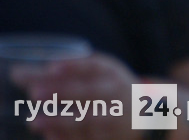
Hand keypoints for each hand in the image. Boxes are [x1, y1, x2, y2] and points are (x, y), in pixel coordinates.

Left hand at [11, 53, 142, 139]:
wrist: (146, 112)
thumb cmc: (113, 86)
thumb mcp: (103, 71)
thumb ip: (76, 67)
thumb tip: (39, 69)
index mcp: (111, 74)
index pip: (94, 66)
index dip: (74, 65)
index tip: (51, 67)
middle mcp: (115, 94)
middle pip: (89, 93)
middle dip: (62, 93)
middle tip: (34, 92)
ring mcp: (113, 117)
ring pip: (86, 120)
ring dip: (59, 120)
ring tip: (34, 121)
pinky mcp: (109, 136)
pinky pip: (86, 138)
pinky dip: (66, 137)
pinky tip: (48, 133)